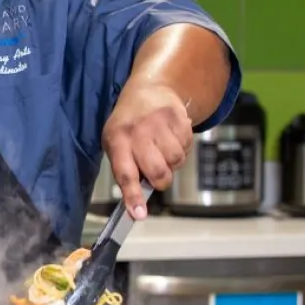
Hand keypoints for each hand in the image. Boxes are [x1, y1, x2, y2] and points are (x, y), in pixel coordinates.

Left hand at [102, 82, 193, 219]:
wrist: (148, 90)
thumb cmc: (129, 125)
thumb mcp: (116, 143)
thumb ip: (126, 168)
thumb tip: (138, 200)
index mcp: (116, 140)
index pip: (125, 173)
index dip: (132, 196)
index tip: (139, 214)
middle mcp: (137, 131)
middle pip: (158, 172)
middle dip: (160, 181)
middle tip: (157, 174)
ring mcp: (159, 123)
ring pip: (176, 161)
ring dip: (172, 162)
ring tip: (162, 149)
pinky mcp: (179, 118)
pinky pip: (187, 147)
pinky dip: (182, 148)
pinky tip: (171, 137)